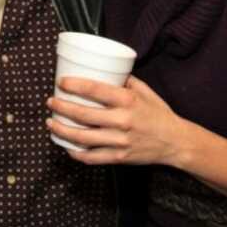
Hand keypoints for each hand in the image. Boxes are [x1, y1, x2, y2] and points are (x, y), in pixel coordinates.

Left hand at [46, 75, 188, 166]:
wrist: (176, 142)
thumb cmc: (158, 113)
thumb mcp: (145, 91)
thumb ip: (125, 81)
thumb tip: (104, 69)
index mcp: (128, 101)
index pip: (95, 90)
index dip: (75, 85)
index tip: (61, 82)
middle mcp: (122, 121)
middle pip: (83, 114)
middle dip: (62, 107)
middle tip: (50, 101)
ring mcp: (120, 141)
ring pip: (83, 137)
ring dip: (62, 130)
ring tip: (51, 123)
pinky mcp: (119, 157)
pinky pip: (92, 157)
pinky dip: (76, 153)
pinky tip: (66, 145)